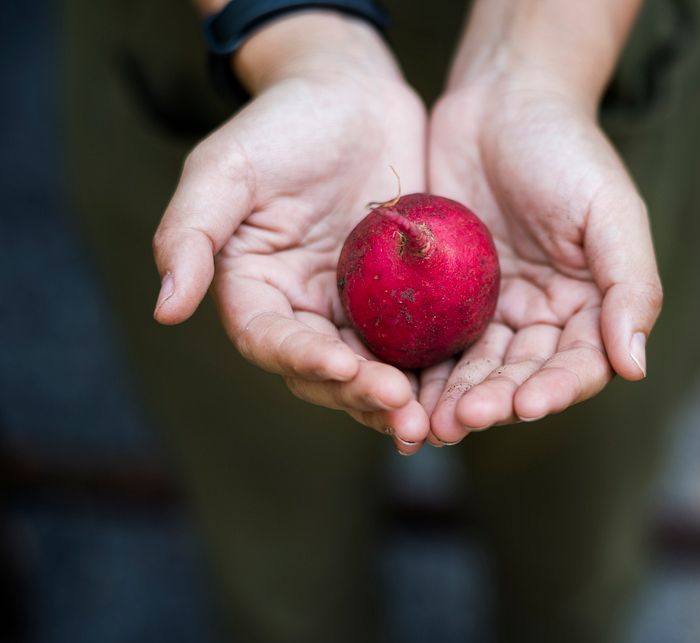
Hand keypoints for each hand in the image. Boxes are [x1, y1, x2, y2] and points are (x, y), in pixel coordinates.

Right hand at [152, 13, 429, 452]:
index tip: (342, 364)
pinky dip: (430, 368)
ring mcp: (354, 308)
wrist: (352, 94)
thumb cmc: (284, 122)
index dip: (301, 359)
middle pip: (323, 370)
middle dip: (358, 392)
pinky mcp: (400, 299)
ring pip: (370, 370)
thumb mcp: (227, 167)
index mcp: (255, 288)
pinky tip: (459, 384)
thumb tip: (165, 311)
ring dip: (395, 399)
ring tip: (429, 417)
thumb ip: (190, 233)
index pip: (270, 339)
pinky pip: (414, 342)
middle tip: (401, 404)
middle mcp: (302, 308)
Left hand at [420, 72, 662, 444]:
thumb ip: (629, 285)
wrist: (501, 98)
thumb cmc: (566, 148)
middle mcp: (543, 317)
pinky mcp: (446, 297)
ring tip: (428, 424)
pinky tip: (400, 388)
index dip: (555, 390)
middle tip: (460, 421)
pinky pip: (435, 340)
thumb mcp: (610, 210)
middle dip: (494, 401)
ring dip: (454, 398)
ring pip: (475, 368)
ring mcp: (491, 309)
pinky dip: (421, 368)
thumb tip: (635, 365)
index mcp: (590, 306)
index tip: (526, 404)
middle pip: (521, 375)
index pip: (578, 364)